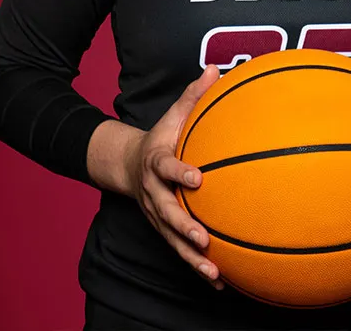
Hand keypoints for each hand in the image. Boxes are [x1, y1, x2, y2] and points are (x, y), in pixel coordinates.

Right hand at [124, 64, 223, 289]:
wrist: (130, 165)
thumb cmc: (163, 138)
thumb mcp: (173, 115)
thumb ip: (193, 96)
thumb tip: (215, 69)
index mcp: (157, 163)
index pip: (166, 168)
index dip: (179, 173)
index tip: (197, 178)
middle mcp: (154, 194)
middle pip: (166, 213)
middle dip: (183, 227)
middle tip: (202, 237)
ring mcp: (157, 216)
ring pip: (172, 240)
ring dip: (191, 258)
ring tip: (213, 272)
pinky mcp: (164, 230)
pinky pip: (180, 251)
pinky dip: (197, 266)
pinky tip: (221, 281)